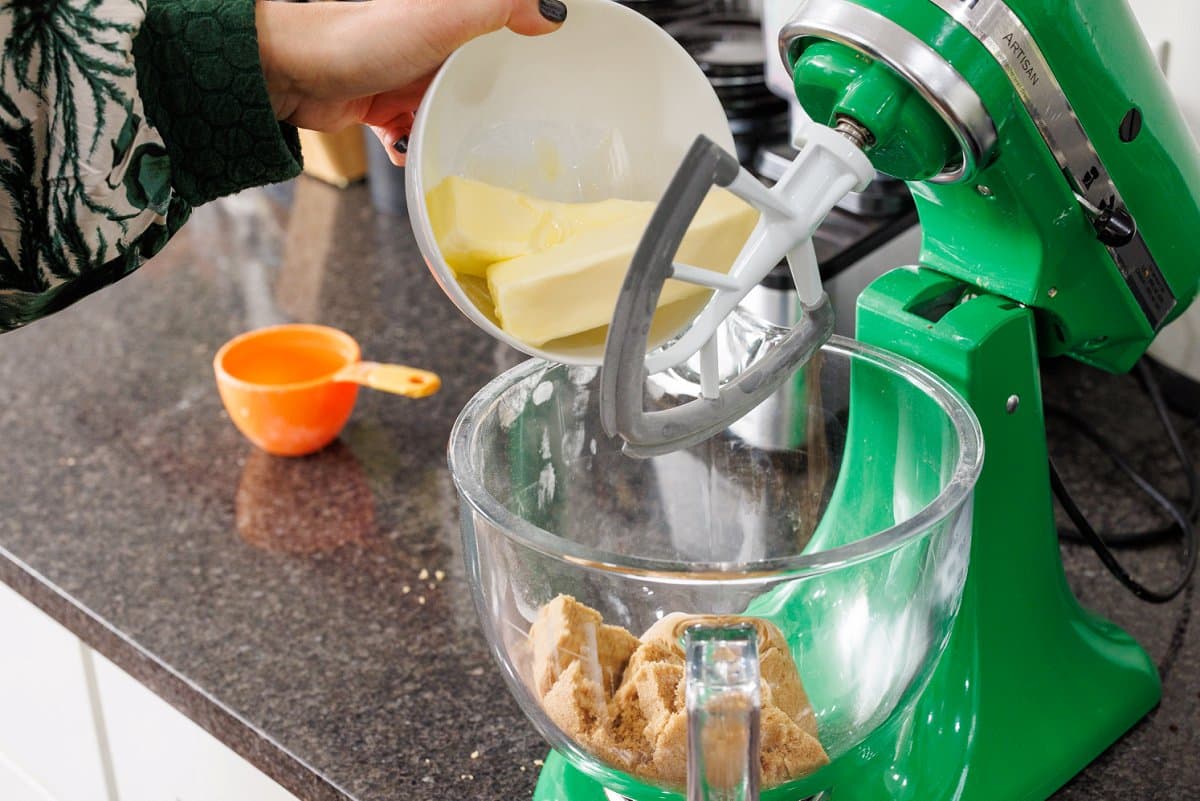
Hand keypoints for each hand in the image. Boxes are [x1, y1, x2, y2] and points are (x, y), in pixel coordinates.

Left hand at [256, 0, 566, 165]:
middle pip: (477, 73)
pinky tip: (418, 150)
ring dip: (452, 129)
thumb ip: (501, 7)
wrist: (294, 71)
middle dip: (491, 100)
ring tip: (465, 145)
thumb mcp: (445, 14)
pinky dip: (416, 146)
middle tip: (512, 124)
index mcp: (449, 13)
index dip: (526, 44)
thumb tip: (552, 12)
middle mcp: (429, 40)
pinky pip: (412, 133)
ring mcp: (404, 74)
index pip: (500, 23)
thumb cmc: (361, 35)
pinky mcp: (382, 106)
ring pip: (446, 107)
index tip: (551, 70)